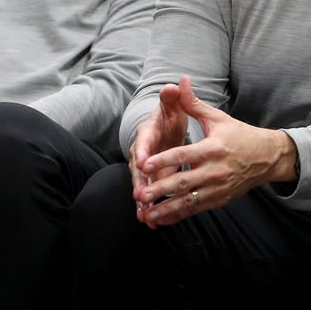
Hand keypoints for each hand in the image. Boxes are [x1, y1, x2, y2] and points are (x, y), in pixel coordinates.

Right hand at [129, 80, 188, 207]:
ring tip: (145, 216)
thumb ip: (171, 97)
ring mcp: (145, 168)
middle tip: (140, 195)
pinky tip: (153, 224)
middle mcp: (141, 152)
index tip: (142, 161)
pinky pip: (149, 195)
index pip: (143, 140)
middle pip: (138, 168)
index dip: (142, 151)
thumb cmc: (170, 115)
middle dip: (139, 183)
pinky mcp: (151, 180)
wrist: (166, 126)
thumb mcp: (172, 105)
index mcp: (147, 132)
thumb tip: (173, 85)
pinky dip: (150, 209)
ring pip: (142, 185)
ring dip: (143, 201)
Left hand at [133, 76, 294, 228]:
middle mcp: (215, 170)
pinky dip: (178, 215)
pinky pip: (196, 209)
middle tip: (140, 195)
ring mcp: (218, 188)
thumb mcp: (217, 117)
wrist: (266, 157)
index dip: (163, 161)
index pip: (184, 155)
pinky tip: (162, 219)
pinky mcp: (219, 200)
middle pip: (184, 182)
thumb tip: (181, 81)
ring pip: (188, 201)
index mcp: (213, 148)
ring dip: (166, 209)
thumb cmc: (239, 134)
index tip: (144, 166)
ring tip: (147, 214)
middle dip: (160, 190)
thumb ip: (194, 103)